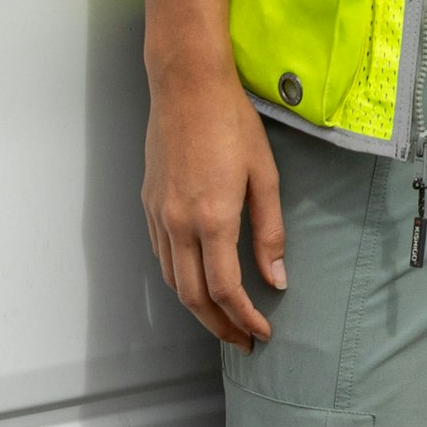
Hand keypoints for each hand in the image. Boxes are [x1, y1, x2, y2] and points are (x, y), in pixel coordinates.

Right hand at [144, 65, 286, 347]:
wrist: (187, 86)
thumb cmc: (232, 123)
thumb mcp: (265, 176)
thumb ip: (270, 232)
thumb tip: (276, 279)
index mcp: (212, 219)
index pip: (226, 290)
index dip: (245, 319)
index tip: (262, 332)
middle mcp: (179, 224)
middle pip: (193, 297)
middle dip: (219, 327)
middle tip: (242, 341)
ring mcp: (159, 215)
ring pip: (172, 282)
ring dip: (197, 309)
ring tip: (223, 320)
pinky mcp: (150, 204)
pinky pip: (162, 257)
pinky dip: (179, 280)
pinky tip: (197, 281)